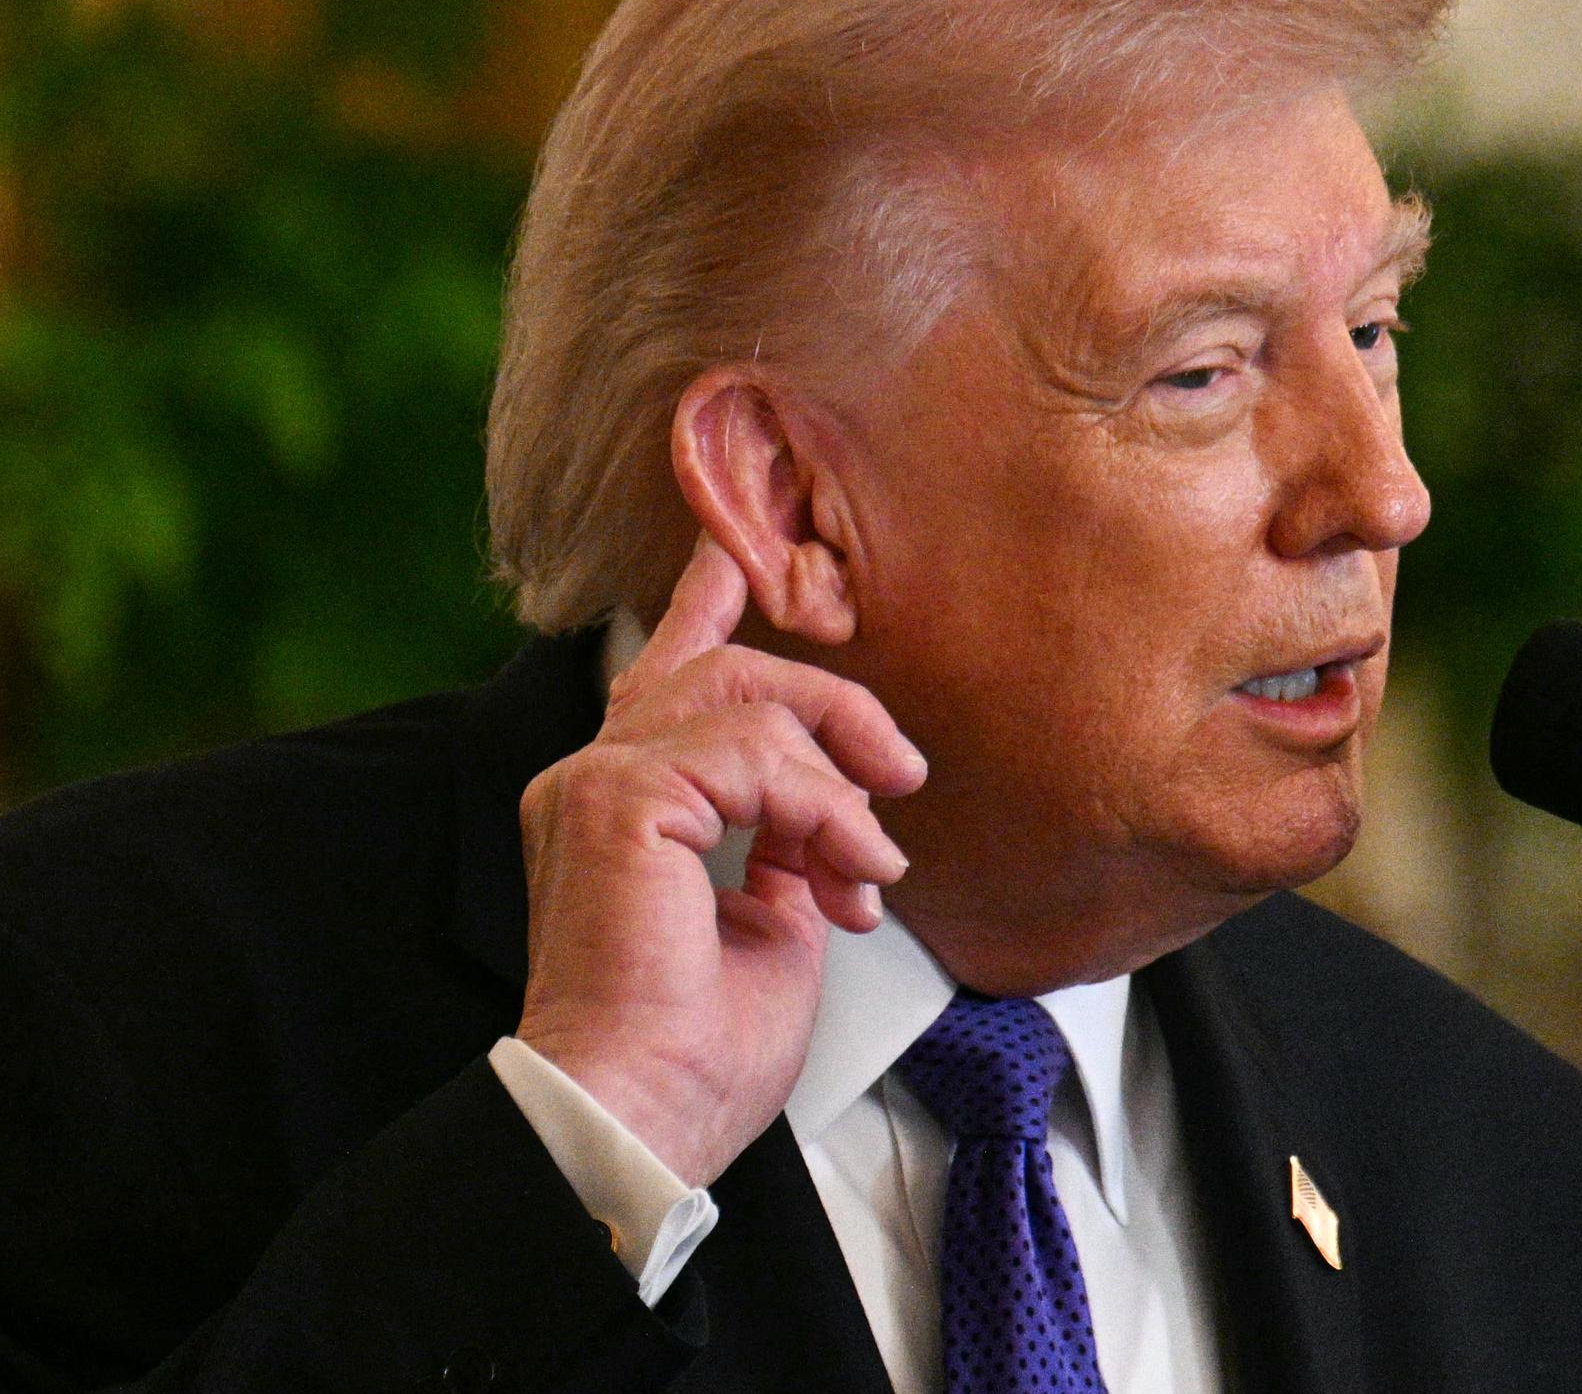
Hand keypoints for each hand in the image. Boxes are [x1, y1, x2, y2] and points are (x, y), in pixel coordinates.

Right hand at [513, 535, 924, 1185]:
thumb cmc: (692, 1051)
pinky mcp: (620, 797)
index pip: (667, 671)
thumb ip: (784, 848)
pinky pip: (755, 756)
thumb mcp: (769, 924)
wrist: (645, 1114)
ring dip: (840, 784)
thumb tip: (830, 820)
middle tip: (901, 769)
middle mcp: (596, 776)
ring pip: (753, 705)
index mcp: (621, 802)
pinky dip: (824, 812)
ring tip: (870, 865)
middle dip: (833, 706)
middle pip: (729, 670)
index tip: (741, 550)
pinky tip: (849, 873)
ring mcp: (598, 779)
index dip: (710, 601)